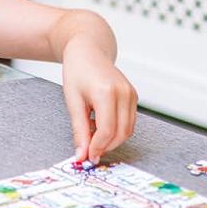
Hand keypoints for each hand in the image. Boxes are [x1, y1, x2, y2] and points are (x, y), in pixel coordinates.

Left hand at [61, 41, 137, 161]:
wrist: (88, 50)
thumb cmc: (78, 71)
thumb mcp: (73, 101)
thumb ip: (79, 130)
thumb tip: (82, 155)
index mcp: (106, 92)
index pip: (107, 130)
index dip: (97, 147)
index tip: (87, 157)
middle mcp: (123, 93)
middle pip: (121, 133)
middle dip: (105, 147)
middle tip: (89, 151)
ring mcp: (131, 94)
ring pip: (127, 130)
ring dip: (111, 140)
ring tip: (92, 135)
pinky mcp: (133, 96)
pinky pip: (128, 122)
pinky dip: (116, 130)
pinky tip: (100, 126)